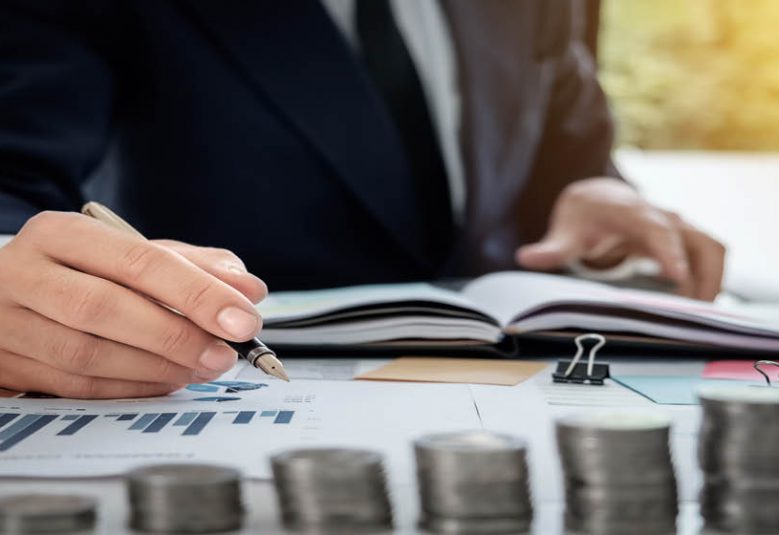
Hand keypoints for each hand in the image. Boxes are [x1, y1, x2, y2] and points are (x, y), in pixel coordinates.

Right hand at [0, 211, 266, 398]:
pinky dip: (130, 388)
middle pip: (106, 307)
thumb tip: (248, 289)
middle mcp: (25, 273)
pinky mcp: (4, 365)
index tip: (243, 317)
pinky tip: (167, 381)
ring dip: (157, 367)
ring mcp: (6, 322)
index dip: (197, 292)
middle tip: (225, 353)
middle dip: (177, 335)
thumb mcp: (130, 255)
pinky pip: (75, 386)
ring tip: (203, 368)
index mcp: (62, 234)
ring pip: (87, 354)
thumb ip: (192, 266)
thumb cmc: (77, 272)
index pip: (138, 260)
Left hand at [515, 177, 725, 300]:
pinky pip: (708, 260)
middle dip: (705, 277)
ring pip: (712, 252)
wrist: (599, 197)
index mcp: (634, 213)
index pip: (659, 230)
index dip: (671, 253)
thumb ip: (550, 249)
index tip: (679, 277)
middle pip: (702, 243)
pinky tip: (694, 311)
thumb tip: (524, 257)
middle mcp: (664, 218)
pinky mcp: (685, 242)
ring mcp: (679, 229)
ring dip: (711, 283)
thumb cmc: (584, 214)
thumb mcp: (565, 230)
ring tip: (698, 318)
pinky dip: (708, 283)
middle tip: (695, 315)